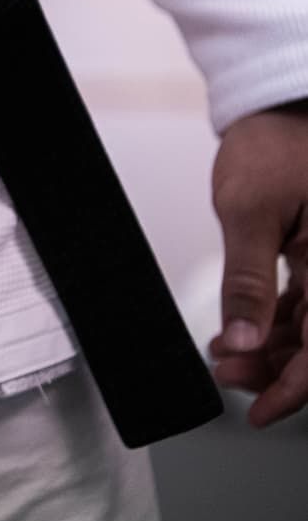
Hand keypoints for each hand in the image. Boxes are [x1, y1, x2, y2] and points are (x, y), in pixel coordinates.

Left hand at [210, 99, 307, 425]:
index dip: (295, 388)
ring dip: (272, 350)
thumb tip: (243, 339)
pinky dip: (276, 324)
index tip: (260, 410)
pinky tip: (242, 333)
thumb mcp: (249, 213)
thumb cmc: (271, 147)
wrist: (279, 109)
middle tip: (227, 377)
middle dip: (275, 370)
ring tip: (224, 357)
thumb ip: (248, 280)